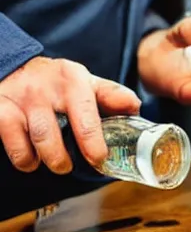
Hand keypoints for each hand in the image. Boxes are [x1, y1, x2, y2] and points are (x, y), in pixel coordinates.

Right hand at [0, 57, 140, 174]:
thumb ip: (109, 95)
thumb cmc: (56, 82)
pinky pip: (15, 145)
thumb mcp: (84, 82)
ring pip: (40, 138)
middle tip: (87, 163)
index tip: (101, 157)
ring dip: (53, 159)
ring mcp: (23, 99)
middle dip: (76, 152)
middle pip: (63, 127)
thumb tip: (135, 108)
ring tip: (60, 163)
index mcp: (74, 78)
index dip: (94, 138)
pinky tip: (33, 157)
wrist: (13, 68)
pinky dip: (26, 159)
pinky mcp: (1, 111)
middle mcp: (48, 86)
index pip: (90, 107)